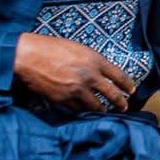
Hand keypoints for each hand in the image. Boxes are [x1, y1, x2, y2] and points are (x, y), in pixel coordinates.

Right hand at [14, 33, 135, 112]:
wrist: (28, 56)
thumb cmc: (49, 47)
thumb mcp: (77, 48)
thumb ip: (91, 61)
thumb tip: (100, 73)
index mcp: (95, 60)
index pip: (119, 75)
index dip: (127, 85)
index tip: (131, 90)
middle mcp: (89, 76)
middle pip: (112, 94)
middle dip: (121, 103)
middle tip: (124, 107)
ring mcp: (77, 89)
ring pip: (96, 106)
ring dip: (101, 110)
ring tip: (104, 111)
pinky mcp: (63, 99)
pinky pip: (78, 109)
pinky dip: (82, 111)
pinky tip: (84, 111)